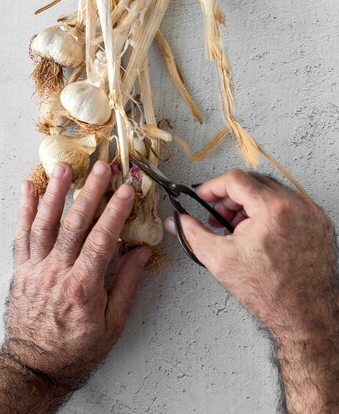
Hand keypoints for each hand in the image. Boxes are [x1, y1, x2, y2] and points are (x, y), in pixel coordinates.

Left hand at [4, 160, 151, 396]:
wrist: (35, 366)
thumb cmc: (76, 348)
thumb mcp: (113, 324)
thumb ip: (127, 284)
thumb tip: (143, 252)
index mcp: (83, 286)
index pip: (102, 239)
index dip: (115, 211)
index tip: (126, 188)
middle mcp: (57, 272)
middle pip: (74, 224)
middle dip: (90, 191)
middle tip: (102, 167)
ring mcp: (35, 268)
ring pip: (45, 223)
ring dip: (55, 193)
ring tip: (64, 168)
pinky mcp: (21, 269)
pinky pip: (21, 235)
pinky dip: (25, 210)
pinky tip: (28, 188)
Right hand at [165, 169, 338, 412]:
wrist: (306, 316)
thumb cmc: (271, 293)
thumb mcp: (220, 260)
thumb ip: (192, 234)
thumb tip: (177, 222)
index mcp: (273, 208)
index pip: (235, 179)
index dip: (213, 187)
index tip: (204, 198)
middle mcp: (297, 205)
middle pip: (253, 182)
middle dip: (231, 197)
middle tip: (219, 218)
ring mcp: (311, 213)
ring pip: (272, 192)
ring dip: (250, 204)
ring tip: (239, 229)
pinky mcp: (319, 223)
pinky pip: (289, 205)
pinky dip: (270, 212)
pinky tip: (259, 234)